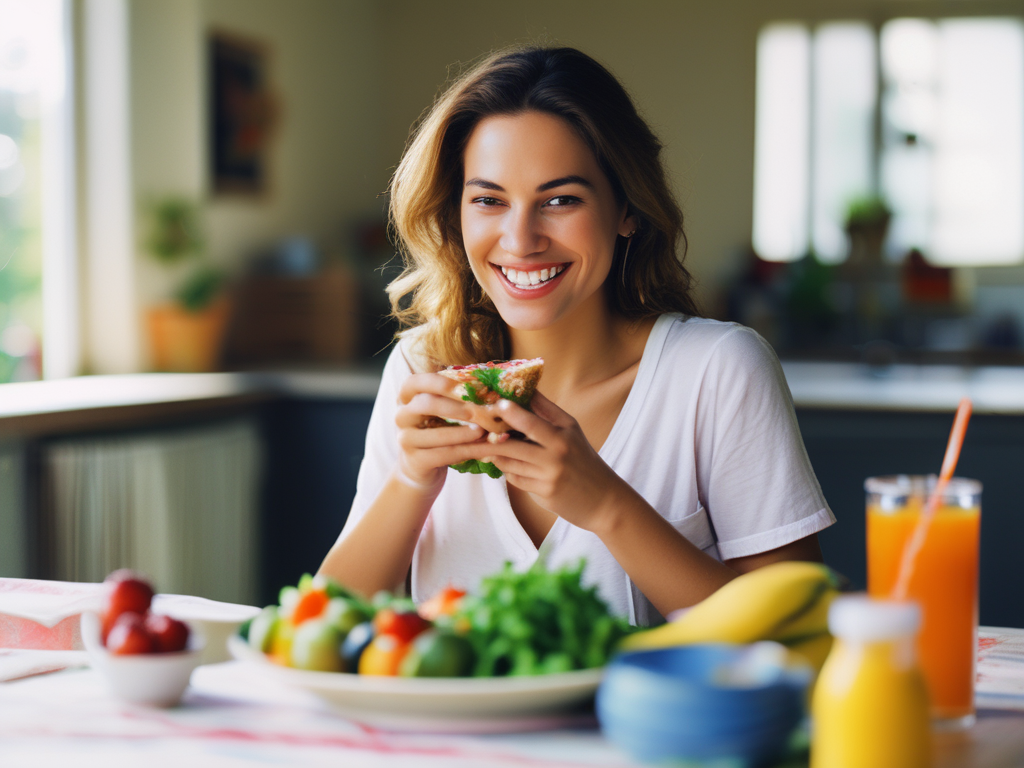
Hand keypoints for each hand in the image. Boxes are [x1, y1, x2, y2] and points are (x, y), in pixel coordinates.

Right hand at [394, 373, 510, 492]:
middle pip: (425, 404)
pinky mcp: (414, 461)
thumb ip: (456, 400)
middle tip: (477, 411)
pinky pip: (443, 454)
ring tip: (483, 431)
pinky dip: (465, 450)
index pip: (414, 382)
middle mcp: (401, 416)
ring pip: (435, 434)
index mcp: (406, 398)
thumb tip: (491, 392)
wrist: (418, 466)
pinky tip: (482, 448)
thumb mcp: (441, 412)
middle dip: (454, 406)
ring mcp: (405, 439)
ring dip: (463, 432)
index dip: (437, 382)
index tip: (463, 386)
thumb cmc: (436, 430)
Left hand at [476, 392, 630, 532]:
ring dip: (496, 455)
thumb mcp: (570, 429)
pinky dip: (509, 471)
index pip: (532, 423)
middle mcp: (555, 456)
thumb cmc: (583, 459)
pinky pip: (515, 479)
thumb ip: (546, 410)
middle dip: (489, 440)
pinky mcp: (542, 494)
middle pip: (512, 446)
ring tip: (486, 447)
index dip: (511, 413)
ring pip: (509, 463)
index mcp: (563, 436)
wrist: (603, 499)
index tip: (495, 404)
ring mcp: (548, 477)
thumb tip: (526, 387)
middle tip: (472, 432)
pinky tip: (511, 465)